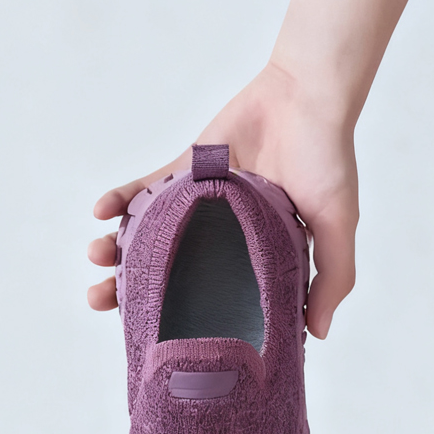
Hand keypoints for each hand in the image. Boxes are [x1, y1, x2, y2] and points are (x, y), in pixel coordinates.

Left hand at [87, 61, 357, 338]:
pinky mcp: (186, 169)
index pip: (212, 299)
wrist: (306, 95)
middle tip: (100, 300)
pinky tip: (99, 210)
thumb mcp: (338, 223)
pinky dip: (121, 198)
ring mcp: (200, 203)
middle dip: (131, 288)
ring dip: (116, 245)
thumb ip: (331, 277)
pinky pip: (145, 188)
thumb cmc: (327, 158)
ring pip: (150, 233)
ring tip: (95, 256)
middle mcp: (224, 235)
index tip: (153, 338)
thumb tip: (315, 336)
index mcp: (258, 256)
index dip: (182, 320)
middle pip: (169, 271)